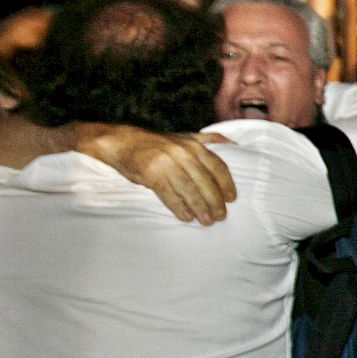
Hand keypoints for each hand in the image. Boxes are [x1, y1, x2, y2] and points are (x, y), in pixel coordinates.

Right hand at [77, 125, 235, 224]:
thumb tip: (233, 144)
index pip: (217, 166)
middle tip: (221, 216)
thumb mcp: (185, 136)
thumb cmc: (158, 143)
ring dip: (199, 207)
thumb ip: (208, 140)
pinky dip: (178, 207)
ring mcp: (166, 162)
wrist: (123, 142)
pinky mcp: (151, 173)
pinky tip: (186, 217)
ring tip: (207, 221)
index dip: (226, 184)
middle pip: (205, 180)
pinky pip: (168, 194)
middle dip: (215, 200)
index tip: (232, 199)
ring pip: (189, 189)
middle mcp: (182, 152)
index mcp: (194, 145)